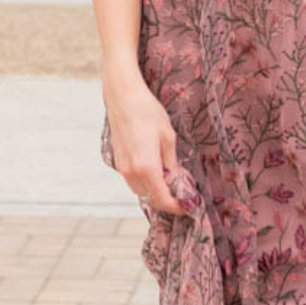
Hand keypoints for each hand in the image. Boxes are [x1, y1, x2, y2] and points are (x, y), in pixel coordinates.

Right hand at [103, 77, 189, 213]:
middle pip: (150, 199)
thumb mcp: (168, 138)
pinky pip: (133, 180)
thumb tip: (176, 180)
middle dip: (167, 201)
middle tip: (183, 196)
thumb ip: (171, 163)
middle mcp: (131, 172)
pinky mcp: (117, 161)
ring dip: (155, 192)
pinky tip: (156, 172)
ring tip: (171, 183)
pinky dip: (145, 183)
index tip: (188, 206)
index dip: (176, 207)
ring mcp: (122, 168)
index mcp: (147, 168)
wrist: (123, 97)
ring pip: (140, 191)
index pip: (162, 199)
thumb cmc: (148, 113)